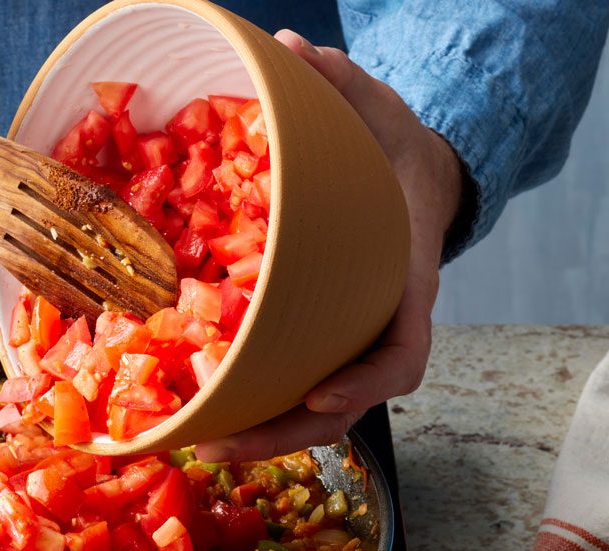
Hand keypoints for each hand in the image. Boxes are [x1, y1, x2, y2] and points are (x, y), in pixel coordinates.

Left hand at [195, 29, 463, 461]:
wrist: (409, 182)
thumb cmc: (393, 154)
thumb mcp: (379, 114)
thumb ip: (344, 88)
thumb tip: (295, 48)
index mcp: (404, 283)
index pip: (402, 352)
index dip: (366, 380)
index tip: (322, 391)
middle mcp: (377, 326)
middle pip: (344, 406)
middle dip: (286, 431)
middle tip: (223, 442)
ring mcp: (348, 343)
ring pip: (314, 412)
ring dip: (260, 437)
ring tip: (199, 444)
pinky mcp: (317, 343)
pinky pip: (289, 388)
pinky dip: (252, 410)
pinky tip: (201, 419)